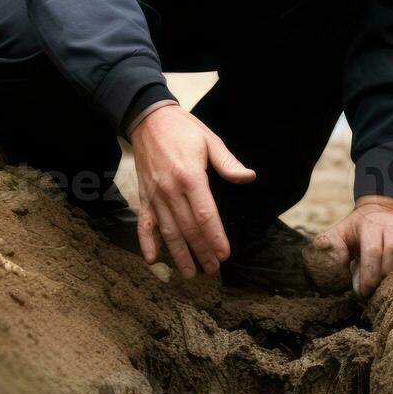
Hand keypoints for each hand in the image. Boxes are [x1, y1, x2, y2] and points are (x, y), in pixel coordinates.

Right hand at [129, 103, 255, 276]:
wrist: (148, 120)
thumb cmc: (183, 129)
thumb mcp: (210, 141)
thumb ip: (228, 164)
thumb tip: (249, 177)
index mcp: (191, 177)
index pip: (205, 215)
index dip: (215, 237)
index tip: (224, 254)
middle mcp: (171, 190)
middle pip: (188, 229)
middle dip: (201, 251)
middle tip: (212, 269)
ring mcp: (155, 195)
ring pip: (168, 231)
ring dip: (179, 254)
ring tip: (190, 273)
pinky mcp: (144, 196)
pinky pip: (144, 224)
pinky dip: (146, 243)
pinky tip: (152, 260)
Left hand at [313, 195, 392, 297]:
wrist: (376, 209)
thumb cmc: (356, 230)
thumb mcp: (338, 234)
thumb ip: (329, 244)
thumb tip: (320, 247)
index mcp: (366, 225)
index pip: (371, 250)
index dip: (369, 275)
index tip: (362, 292)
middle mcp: (386, 222)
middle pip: (390, 250)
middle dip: (381, 275)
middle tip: (374, 290)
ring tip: (387, 281)